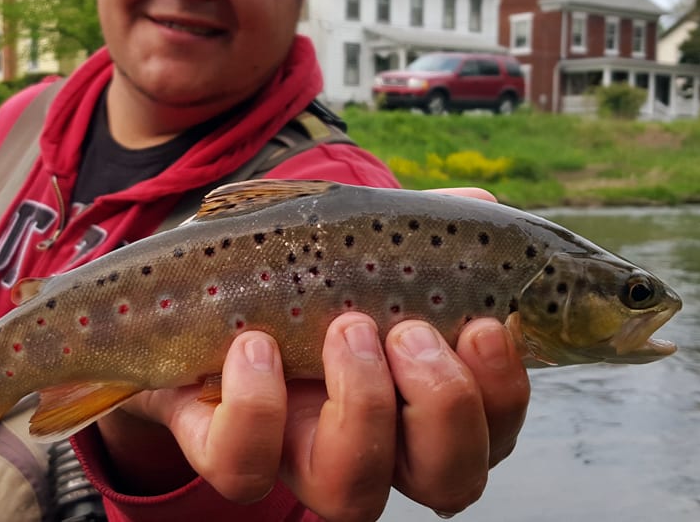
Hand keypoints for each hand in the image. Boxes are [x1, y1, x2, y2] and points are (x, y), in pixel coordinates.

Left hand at [95, 187, 529, 519]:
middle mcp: (373, 444)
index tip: (484, 324)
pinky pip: (245, 467)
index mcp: (418, 399)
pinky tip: (255, 345)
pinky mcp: (226, 449)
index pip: (491, 433)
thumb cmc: (299, 270)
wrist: (198, 291)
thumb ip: (424, 224)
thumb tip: (478, 206)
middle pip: (447, 482)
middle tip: (408, 331)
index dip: (501, 395)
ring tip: (344, 329)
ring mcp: (298, 455)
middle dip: (443, 408)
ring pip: (353, 494)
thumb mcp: (363, 239)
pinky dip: (257, 405)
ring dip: (363, 407)